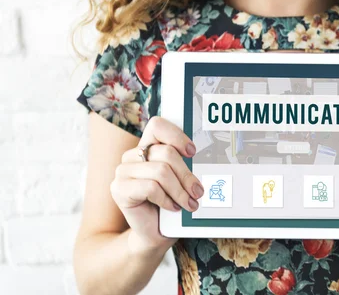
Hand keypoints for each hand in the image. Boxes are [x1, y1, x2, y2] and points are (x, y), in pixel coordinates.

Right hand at [110, 116, 203, 253]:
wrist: (154, 233)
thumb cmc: (170, 204)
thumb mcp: (180, 180)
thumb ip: (184, 165)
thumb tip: (200, 157)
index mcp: (147, 147)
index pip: (157, 125)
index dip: (176, 135)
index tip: (192, 152)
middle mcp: (132, 156)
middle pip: (166, 153)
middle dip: (186, 174)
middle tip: (198, 191)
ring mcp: (122, 171)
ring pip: (160, 172)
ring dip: (180, 190)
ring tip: (189, 203)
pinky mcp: (118, 189)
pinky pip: (150, 187)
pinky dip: (166, 199)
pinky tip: (172, 207)